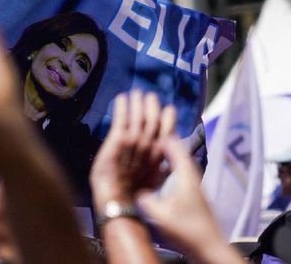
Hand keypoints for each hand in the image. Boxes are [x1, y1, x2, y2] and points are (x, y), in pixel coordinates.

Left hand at [90, 91, 174, 210]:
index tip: (168, 109)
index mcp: (160, 154)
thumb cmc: (134, 193)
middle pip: (153, 120)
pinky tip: (120, 98)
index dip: (169, 119)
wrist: (119, 198)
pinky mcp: (118, 139)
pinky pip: (121, 119)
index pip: (167, 131)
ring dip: (137, 103)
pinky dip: (121, 107)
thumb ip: (163, 168)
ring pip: (138, 117)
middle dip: (152, 107)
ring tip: (136, 93)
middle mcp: (149, 145)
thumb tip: (171, 162)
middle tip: (150, 96)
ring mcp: (134, 141)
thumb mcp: (155, 180)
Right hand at [136, 139, 227, 257]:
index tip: (153, 126)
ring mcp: (194, 186)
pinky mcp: (194, 195)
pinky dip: (172, 166)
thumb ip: (147, 201)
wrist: (209, 247)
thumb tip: (138, 191)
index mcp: (186, 177)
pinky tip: (165, 171)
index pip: (176, 149)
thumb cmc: (188, 230)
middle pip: (180, 153)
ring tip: (157, 147)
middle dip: (167, 142)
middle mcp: (192, 178)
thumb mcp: (162, 215)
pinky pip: (181, 173)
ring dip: (170, 154)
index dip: (165, 136)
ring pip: (181, 163)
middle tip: (154, 132)